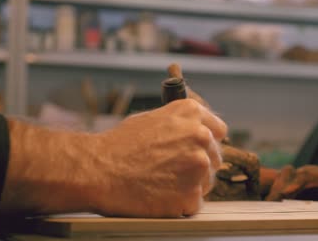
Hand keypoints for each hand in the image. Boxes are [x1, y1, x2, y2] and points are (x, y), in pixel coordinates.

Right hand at [0, 99, 226, 217]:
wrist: (98, 170)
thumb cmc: (119, 144)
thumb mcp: (152, 118)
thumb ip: (181, 122)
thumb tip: (195, 130)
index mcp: (192, 114)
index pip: (219, 131)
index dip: (207, 142)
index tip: (199, 150)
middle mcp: (200, 136)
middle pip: (215, 158)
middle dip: (198, 165)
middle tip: (173, 171)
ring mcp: (198, 167)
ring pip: (207, 181)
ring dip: (191, 185)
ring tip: (163, 182)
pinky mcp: (191, 195)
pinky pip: (195, 202)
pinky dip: (181, 203)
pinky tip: (161, 195)